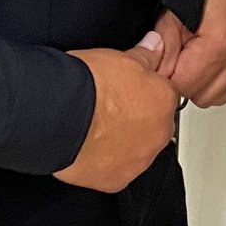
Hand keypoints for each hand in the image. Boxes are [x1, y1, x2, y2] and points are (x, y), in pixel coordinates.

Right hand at [53, 35, 179, 190]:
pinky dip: (104, 162)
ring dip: (122, 142)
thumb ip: (145, 54)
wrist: (60, 115)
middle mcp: (158, 135)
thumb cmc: (88, 86)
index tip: (128, 91)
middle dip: (136, 119)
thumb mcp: (120, 57)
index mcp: (164, 101)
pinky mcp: (116, 180)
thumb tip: (155, 44)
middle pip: (152, 125)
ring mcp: (138, 161)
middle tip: (109, 109)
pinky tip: (89, 147)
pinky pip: (115, 171)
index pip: (163, 96)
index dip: (144, 92)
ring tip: (96, 128)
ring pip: (136, 150)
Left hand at [162, 0, 225, 108]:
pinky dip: (221, 77)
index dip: (168, 77)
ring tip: (199, 55)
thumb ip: (163, 46)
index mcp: (222, 42)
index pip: (184, 86)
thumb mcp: (172, 11)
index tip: (164, 64)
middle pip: (203, 97)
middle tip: (181, 57)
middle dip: (187, 81)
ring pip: (220, 97)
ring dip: (205, 82)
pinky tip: (214, 57)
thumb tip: (157, 71)